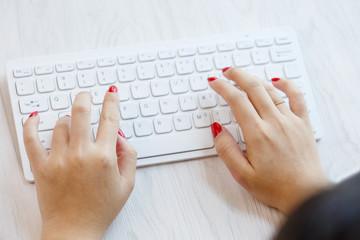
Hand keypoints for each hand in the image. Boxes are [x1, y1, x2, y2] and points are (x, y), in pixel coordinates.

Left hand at [23, 85, 136, 239]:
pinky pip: (31, 139)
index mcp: (104, 157)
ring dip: (67, 118)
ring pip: (60, 124)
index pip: (109, 119)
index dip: (112, 101)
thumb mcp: (127, 183)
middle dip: (85, 98)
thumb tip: (118, 135)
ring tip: (71, 122)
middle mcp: (81, 154)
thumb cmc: (101, 209)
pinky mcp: (41, 167)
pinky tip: (35, 117)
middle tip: (86, 95)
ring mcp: (59, 159)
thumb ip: (129, 155)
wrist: (75, 230)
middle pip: (81, 112)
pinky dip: (31, 125)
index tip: (111, 92)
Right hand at [209, 68, 328, 214]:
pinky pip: (297, 96)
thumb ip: (226, 149)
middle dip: (237, 75)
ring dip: (255, 79)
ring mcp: (291, 121)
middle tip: (226, 72)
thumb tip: (217, 128)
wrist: (305, 195)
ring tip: (243, 75)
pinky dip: (287, 84)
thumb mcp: (242, 174)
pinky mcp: (303, 123)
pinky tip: (278, 80)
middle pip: (253, 88)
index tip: (214, 82)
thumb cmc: (275, 187)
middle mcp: (274, 123)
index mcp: (257, 134)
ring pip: (271, 90)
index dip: (223, 87)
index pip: (236, 100)